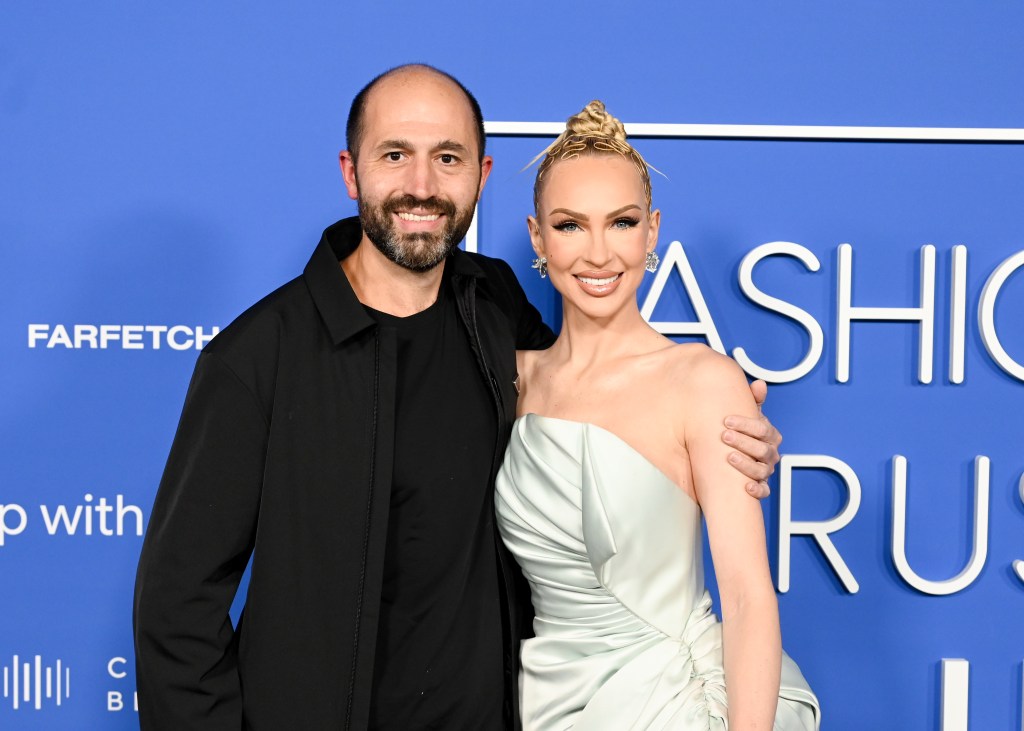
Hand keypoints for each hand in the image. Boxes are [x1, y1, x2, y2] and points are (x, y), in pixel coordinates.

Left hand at [722, 380, 781, 498]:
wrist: (737, 454)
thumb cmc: (743, 432)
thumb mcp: (747, 415)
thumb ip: (753, 400)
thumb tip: (759, 384)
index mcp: (770, 435)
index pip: (763, 429)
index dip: (746, 424)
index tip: (726, 420)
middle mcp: (771, 453)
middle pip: (762, 449)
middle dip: (743, 442)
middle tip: (724, 436)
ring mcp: (766, 470)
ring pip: (762, 470)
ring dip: (746, 464)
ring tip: (729, 457)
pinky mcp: (761, 486)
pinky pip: (764, 491)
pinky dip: (757, 490)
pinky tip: (746, 487)